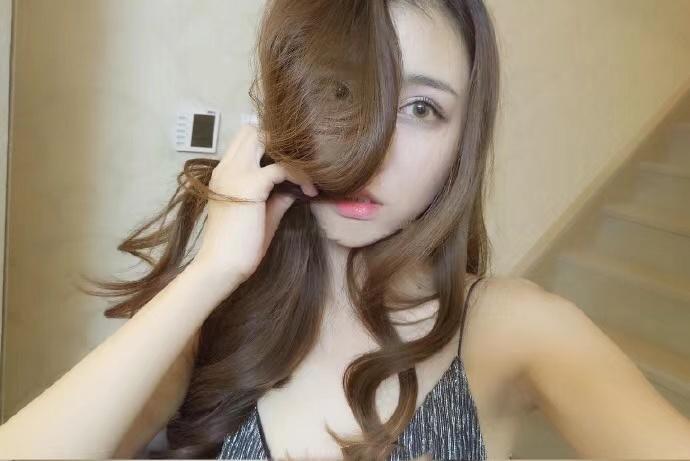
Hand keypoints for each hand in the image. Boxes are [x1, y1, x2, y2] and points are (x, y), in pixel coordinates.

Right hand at [191, 123, 317, 282]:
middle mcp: (227, 167)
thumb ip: (277, 198)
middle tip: (300, 163)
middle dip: (279, 141)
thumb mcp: (262, 216)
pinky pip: (282, 168)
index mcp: (224, 173)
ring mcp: (237, 173)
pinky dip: (300, 176)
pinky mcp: (251, 184)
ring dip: (289, 153)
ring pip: (265, 138)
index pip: (245, 139)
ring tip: (306, 174)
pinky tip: (309, 192)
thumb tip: (295, 188)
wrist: (221, 265)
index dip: (269, 144)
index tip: (290, 164)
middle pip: (252, 130)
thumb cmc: (239, 246)